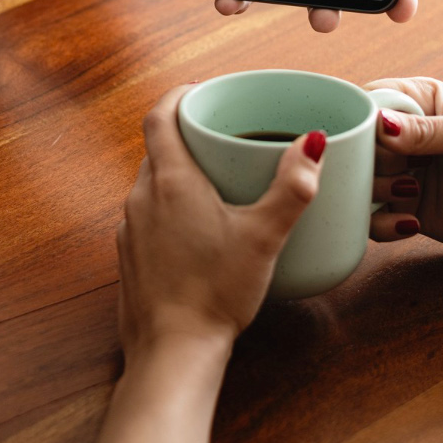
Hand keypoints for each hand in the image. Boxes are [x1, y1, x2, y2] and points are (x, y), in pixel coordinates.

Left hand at [116, 85, 326, 355]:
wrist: (172, 351)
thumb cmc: (216, 293)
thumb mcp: (265, 237)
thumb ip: (292, 188)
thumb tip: (313, 144)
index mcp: (170, 181)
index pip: (159, 116)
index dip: (178, 96)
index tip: (200, 91)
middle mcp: (142, 198)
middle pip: (156, 148)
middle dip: (185, 135)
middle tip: (219, 135)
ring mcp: (129, 228)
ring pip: (150, 184)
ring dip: (176, 175)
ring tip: (214, 181)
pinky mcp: (129, 256)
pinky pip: (146, 216)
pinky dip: (167, 209)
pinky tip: (196, 230)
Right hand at [365, 77, 442, 257]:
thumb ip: (425, 129)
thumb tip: (380, 123)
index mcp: (420, 100)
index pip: (373, 98)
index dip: (366, 119)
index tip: (375, 138)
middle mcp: (405, 134)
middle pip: (358, 141)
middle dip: (371, 159)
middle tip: (400, 170)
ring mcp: (400, 171)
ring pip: (357, 178)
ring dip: (375, 191)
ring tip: (411, 193)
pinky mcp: (400, 206)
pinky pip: (370, 216)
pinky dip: (382, 223)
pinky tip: (410, 223)